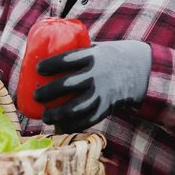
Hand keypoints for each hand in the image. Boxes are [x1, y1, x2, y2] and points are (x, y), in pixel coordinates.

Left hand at [33, 40, 151, 132]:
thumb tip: (42, 52)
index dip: (50, 64)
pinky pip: (88, 120)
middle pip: (67, 84)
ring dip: (58, 114)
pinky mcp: (106, 107)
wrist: (138, 69)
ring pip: (77, 107)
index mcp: (92, 56)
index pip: (66, 59)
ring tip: (45, 117)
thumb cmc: (106, 57)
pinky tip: (60, 126)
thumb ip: (74, 51)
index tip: (37, 68)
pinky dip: (73, 125)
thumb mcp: (94, 48)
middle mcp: (97, 74)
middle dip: (48, 92)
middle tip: (36, 96)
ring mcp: (102, 93)